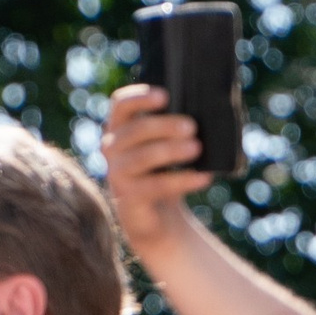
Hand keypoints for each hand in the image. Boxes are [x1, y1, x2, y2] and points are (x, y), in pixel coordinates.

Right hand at [102, 84, 214, 255]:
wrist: (156, 217)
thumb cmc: (163, 172)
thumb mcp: (165, 146)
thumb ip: (172, 128)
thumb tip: (202, 112)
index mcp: (120, 128)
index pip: (121, 104)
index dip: (140, 97)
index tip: (166, 96)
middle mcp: (112, 148)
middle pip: (136, 130)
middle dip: (165, 126)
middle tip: (192, 127)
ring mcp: (117, 174)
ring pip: (143, 157)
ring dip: (171, 150)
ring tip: (197, 148)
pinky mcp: (128, 199)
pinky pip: (155, 186)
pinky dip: (182, 180)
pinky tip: (203, 177)